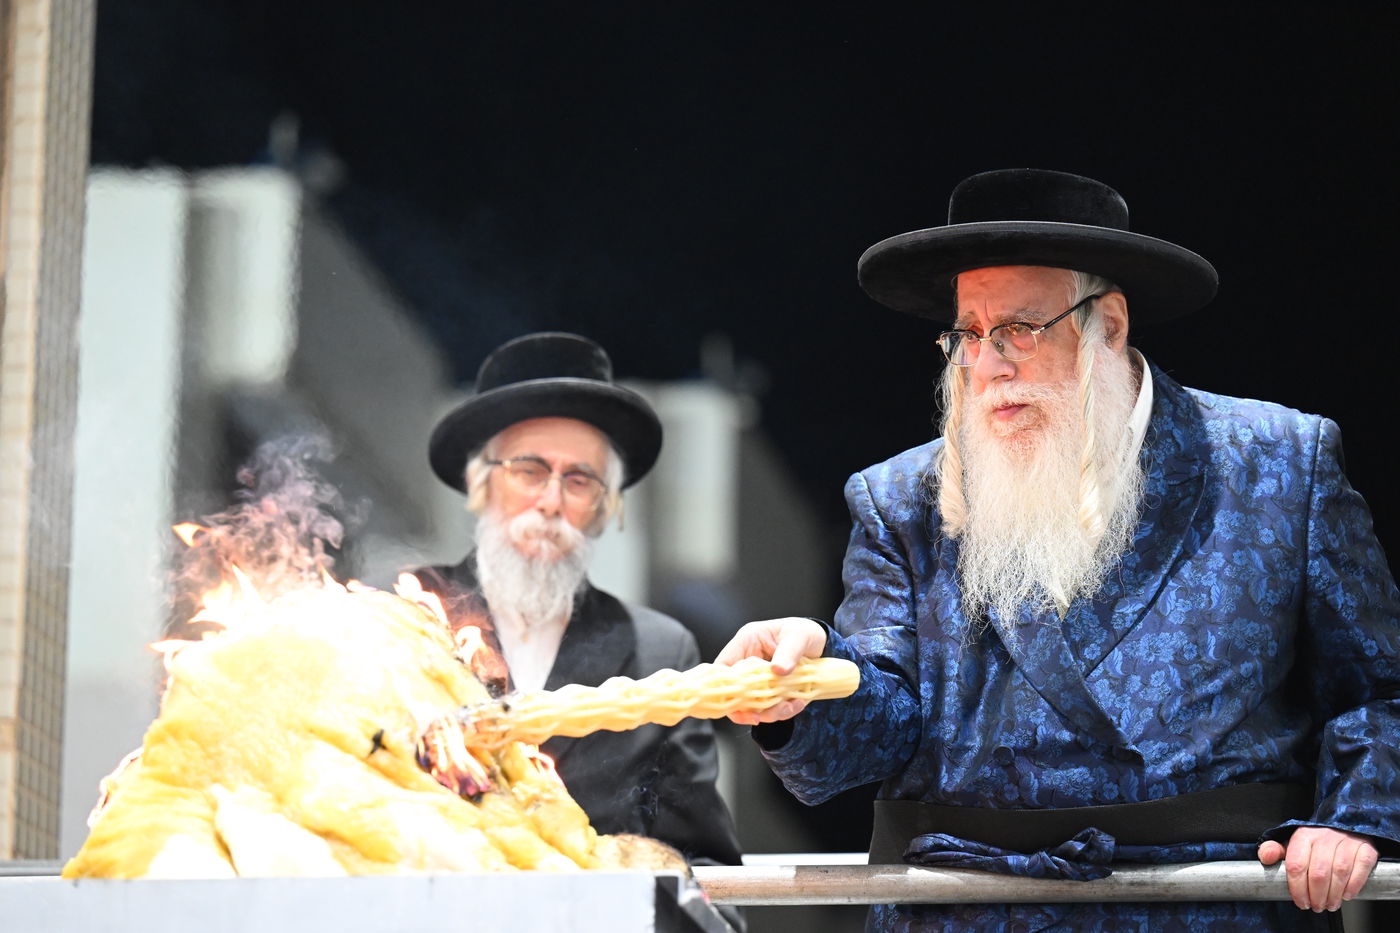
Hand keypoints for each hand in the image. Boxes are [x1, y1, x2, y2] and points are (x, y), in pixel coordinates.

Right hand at [715, 618, 826, 725]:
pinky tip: (797, 703)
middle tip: (762, 716)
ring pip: (751, 705)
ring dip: (769, 713)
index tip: (739, 702)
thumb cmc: (804, 632)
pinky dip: (782, 712)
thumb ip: (789, 651)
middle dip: (748, 709)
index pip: (723, 667)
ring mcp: (759, 680)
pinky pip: (769, 709)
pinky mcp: (771, 692)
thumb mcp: (799, 636)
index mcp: (747, 643)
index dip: (725, 687)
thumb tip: (778, 669)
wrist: (820, 644)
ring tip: (790, 706)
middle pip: (735, 692)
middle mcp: (748, 663)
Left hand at [1257, 826, 1378, 911]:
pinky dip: (1354, 885)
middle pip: (1319, 872)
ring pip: (1340, 872)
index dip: (1297, 888)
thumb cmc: (1315, 842)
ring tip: (1330, 905)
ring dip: (1334, 894)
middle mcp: (1325, 836)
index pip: (1296, 865)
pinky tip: (1346, 895)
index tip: (1300, 902)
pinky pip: (1361, 867)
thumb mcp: (1292, 844)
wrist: (1344, 826)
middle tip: (1316, 907)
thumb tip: (1266, 857)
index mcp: (1303, 835)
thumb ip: (1274, 851)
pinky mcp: (1365, 847)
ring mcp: (1347, 841)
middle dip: (1316, 896)